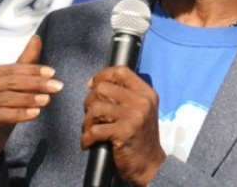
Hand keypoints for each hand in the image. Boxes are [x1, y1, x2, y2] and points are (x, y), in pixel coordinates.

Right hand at [0, 35, 62, 184]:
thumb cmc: (3, 108)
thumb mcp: (15, 86)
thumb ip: (25, 63)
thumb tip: (37, 37)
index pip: (14, 69)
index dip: (34, 70)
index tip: (54, 73)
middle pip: (12, 82)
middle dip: (37, 83)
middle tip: (57, 86)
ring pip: (8, 98)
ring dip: (30, 98)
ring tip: (49, 100)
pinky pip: (3, 115)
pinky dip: (21, 113)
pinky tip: (36, 113)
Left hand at [81, 66, 165, 186]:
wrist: (149, 164)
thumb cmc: (139, 136)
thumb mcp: (140, 110)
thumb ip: (125, 95)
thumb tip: (95, 83)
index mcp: (146, 93)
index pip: (121, 71)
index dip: (102, 75)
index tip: (92, 85)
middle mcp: (142, 102)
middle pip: (103, 88)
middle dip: (90, 101)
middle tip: (92, 115)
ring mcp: (134, 116)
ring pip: (95, 108)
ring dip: (87, 122)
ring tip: (90, 130)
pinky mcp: (124, 132)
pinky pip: (94, 129)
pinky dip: (86, 138)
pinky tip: (89, 142)